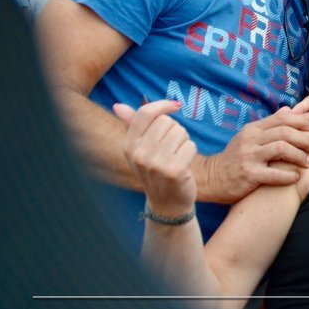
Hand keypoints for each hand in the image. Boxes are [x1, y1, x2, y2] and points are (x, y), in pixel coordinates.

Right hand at [115, 100, 197, 216]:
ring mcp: (156, 163)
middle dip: (174, 130)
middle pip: (167, 121)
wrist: (167, 204)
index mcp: (128, 145)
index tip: (176, 106)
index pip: (145, 113)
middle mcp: (139, 154)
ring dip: (183, 141)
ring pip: (180, 132)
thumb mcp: (139, 149)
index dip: (163, 105)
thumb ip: (132, 125)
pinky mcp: (174, 171)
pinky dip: (191, 152)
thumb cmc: (156, 170)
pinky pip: (190, 145)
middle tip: (170, 149)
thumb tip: (118, 105)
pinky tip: (183, 165)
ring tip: (176, 157)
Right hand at [198, 106, 308, 203]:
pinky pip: (273, 174)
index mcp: (253, 129)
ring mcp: (248, 156)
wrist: (210, 178)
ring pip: (281, 149)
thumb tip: (288, 109)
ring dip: (300, 155)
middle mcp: (250, 140)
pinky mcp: (248, 175)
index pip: (281, 118)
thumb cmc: (235, 158)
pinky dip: (288, 175)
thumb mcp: (248, 137)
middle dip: (305, 138)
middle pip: (284, 132)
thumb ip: (269, 124)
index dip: (301, 121)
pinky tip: (296, 177)